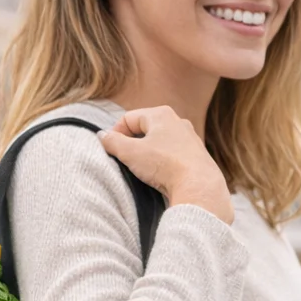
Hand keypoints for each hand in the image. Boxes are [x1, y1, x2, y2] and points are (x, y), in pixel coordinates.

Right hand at [99, 106, 233, 224]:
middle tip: (124, 160)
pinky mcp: (197, 157)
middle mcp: (178, 122)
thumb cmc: (165, 166)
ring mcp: (190, 139)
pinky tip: (160, 176)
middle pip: (146, 129)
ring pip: (160, 143)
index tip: (110, 150)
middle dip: (132, 143)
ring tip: (141, 170)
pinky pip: (173, 155)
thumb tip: (102, 136)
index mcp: (161, 114)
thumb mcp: (131, 153)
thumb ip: (113, 143)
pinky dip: (163, 163)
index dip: (115, 133)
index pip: (129, 118)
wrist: (198, 186)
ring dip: (148, 154)